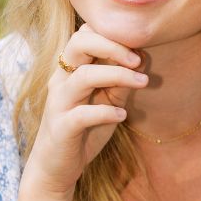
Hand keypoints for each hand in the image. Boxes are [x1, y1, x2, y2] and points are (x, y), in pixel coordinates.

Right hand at [20, 22, 146, 197]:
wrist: (57, 167)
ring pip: (83, 76)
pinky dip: (105, 112)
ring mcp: (60, 103)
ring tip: (142, 83)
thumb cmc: (86, 129)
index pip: (85, 34)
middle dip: (113, 45)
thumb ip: (122, 80)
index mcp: (72, 69)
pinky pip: (82, 114)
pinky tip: (122, 115)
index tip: (139, 45)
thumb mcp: (110, 101)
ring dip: (117, 75)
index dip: (112, 33)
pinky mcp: (61, 127)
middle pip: (79, 44)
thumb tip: (143, 57)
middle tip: (138, 59)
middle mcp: (62, 80)